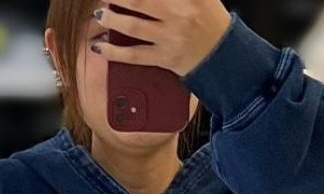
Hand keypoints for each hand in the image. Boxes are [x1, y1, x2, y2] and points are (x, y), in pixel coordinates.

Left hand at [88, 1, 231, 78]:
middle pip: (140, 1)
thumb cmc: (211, 21)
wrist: (224, 56)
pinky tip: (98, 47)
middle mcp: (178, 14)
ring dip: (112, 18)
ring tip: (99, 13)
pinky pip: (135, 55)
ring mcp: (170, 38)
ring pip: (134, 26)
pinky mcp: (164, 58)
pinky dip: (114, 52)